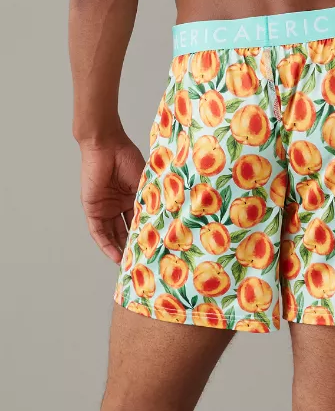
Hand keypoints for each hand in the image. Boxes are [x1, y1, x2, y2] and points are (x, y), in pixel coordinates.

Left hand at [80, 134, 145, 263]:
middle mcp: (119, 205)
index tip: (157, 249)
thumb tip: (165, 220)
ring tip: (130, 264)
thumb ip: (151, 201)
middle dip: (133, 246)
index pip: (140, 221)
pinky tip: (115, 255)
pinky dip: (106, 244)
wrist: (107, 146)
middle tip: (143, 262)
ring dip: (119, 249)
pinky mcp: (93, 209)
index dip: (147, 235)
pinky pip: (98, 231)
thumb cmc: (127, 158)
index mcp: (133, 198)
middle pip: (126, 231)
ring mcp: (105, 208)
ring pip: (112, 234)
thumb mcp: (144, 184)